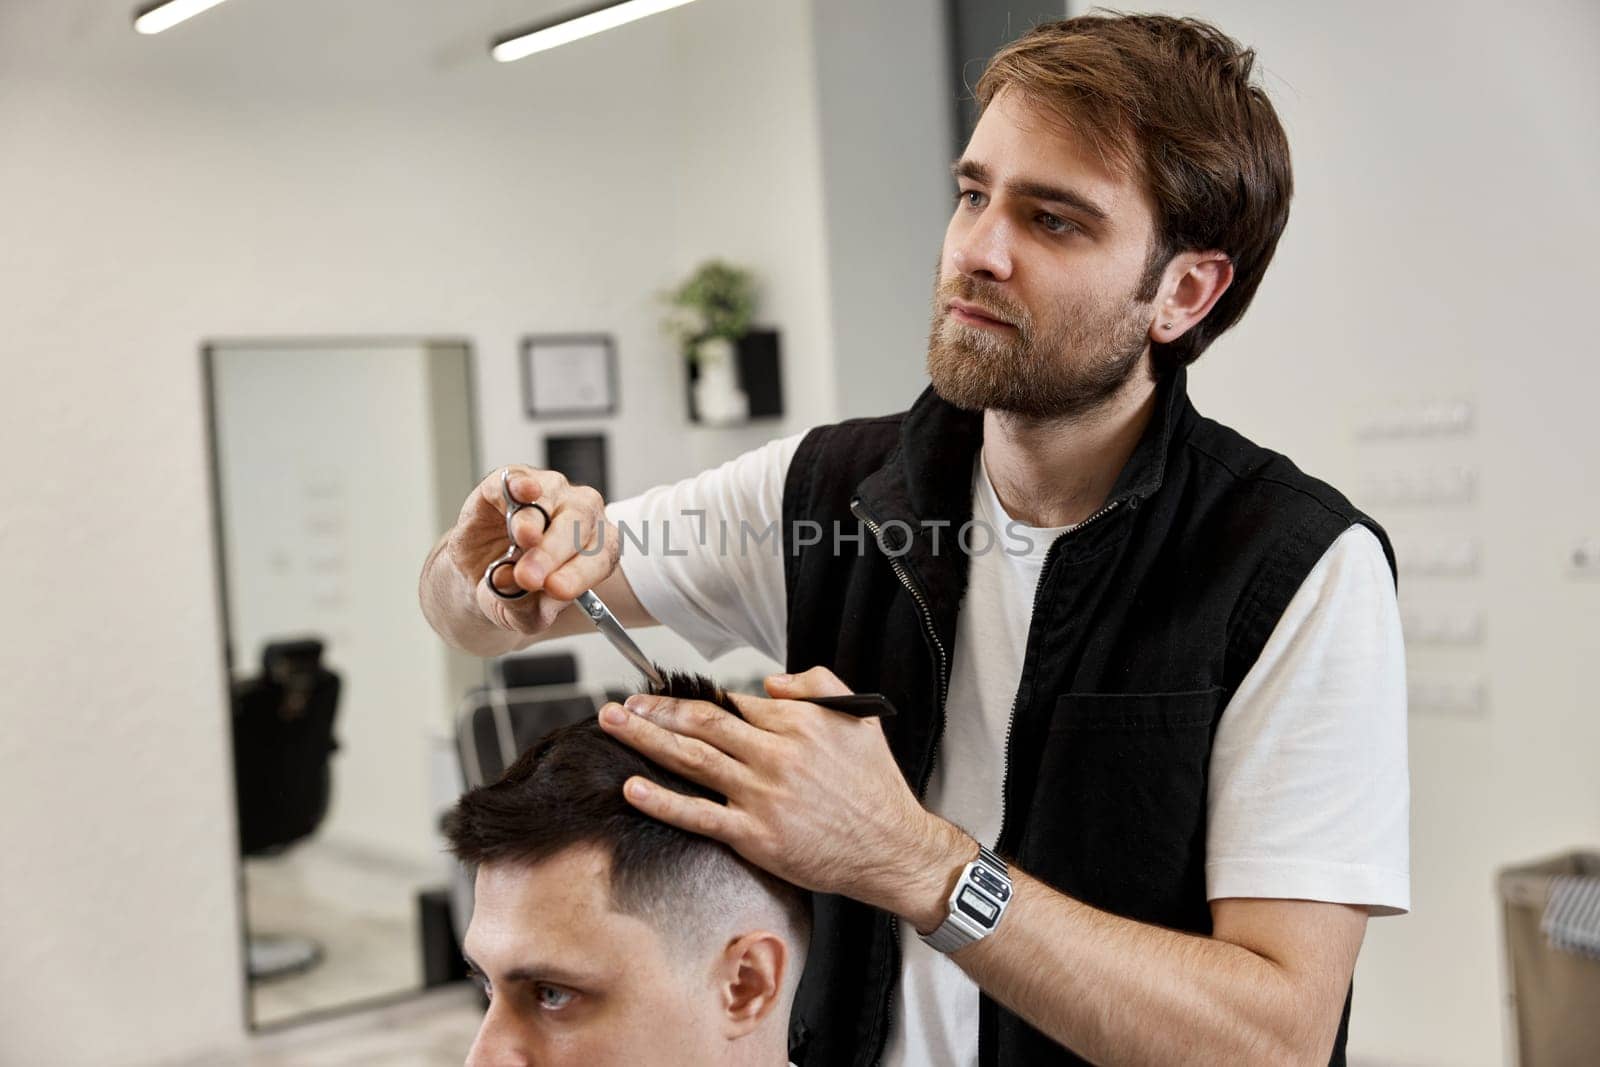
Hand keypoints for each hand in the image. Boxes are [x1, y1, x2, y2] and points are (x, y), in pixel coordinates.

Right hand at [445, 466, 619, 635]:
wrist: (482, 572)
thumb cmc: (517, 589)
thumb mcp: (520, 614)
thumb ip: (524, 608)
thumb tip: (512, 584)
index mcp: (596, 548)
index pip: (599, 558)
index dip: (579, 574)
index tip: (557, 590)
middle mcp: (580, 514)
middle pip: (578, 525)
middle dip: (553, 553)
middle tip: (530, 577)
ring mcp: (550, 491)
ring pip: (549, 499)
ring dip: (535, 522)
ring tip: (523, 540)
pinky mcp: (513, 478)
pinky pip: (519, 478)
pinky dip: (521, 484)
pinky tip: (524, 492)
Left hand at [597, 665, 973, 923]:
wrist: (892, 847)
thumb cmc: (875, 785)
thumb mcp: (858, 717)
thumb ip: (816, 685)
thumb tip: (769, 683)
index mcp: (798, 722)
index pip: (732, 703)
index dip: (692, 698)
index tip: (662, 694)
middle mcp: (776, 754)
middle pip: (701, 723)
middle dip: (654, 709)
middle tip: (621, 703)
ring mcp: (762, 796)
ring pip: (693, 759)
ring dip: (646, 739)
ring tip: (615, 725)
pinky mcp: (755, 835)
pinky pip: (699, 814)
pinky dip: (662, 800)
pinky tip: (633, 787)